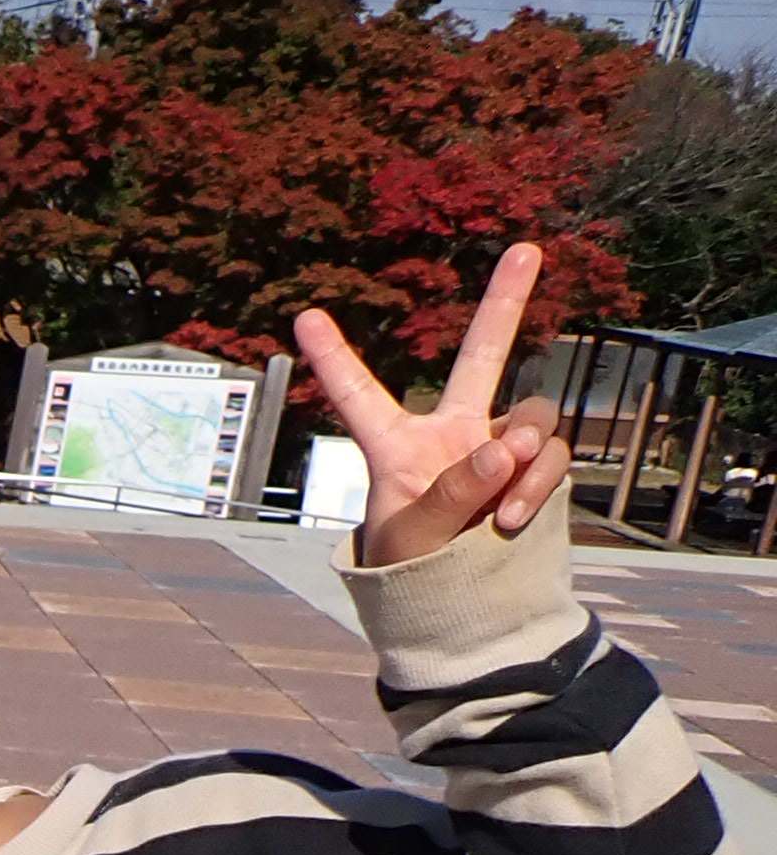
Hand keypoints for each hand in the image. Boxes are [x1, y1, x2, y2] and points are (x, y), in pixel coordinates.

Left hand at [294, 244, 573, 566]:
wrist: (459, 608)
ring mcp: (497, 448)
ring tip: (501, 508)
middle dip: (507, 302)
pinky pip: (551, 456)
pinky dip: (540, 483)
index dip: (333, 358)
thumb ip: (452, 494)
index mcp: (396, 448)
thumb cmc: (413, 575)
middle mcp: (451, 434)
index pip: (359, 396)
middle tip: (527, 246)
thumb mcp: (414, 542)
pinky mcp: (533, 469)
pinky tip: (513, 519)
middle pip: (481, 357)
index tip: (302, 317)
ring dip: (526, 455)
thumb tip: (505, 448)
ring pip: (533, 417)